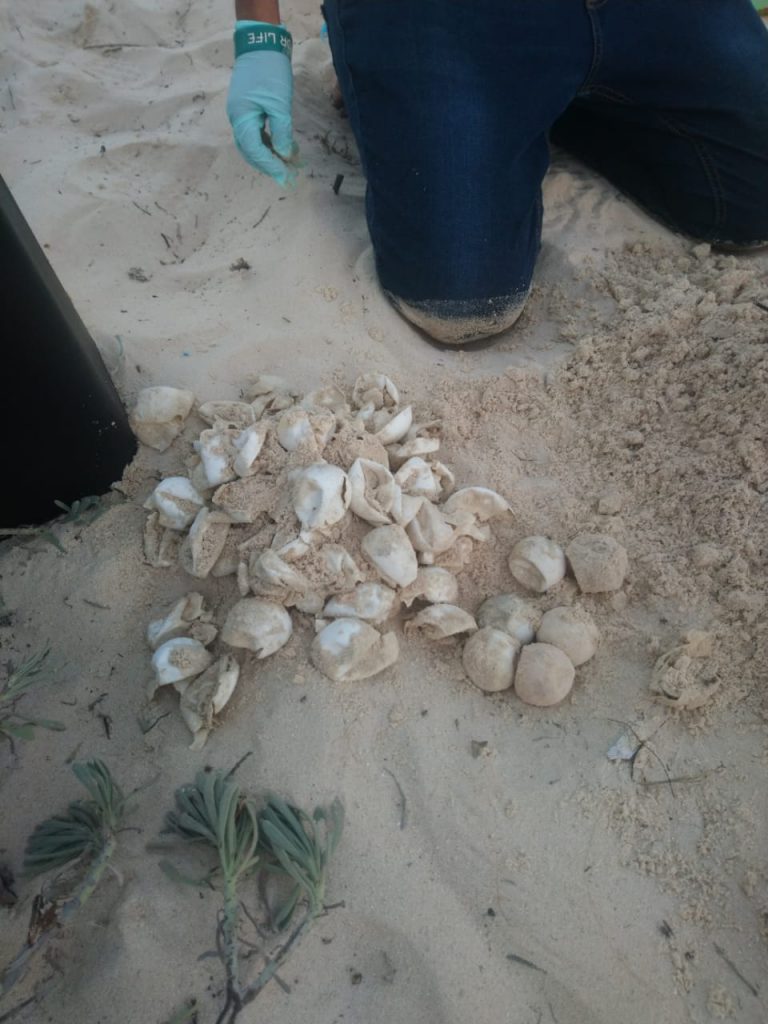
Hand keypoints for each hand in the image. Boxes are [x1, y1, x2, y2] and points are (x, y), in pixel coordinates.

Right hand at [227, 24, 295, 185]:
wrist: (261, 43)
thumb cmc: (270, 72)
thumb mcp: (279, 104)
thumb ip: (282, 132)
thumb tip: (284, 156)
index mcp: (242, 119)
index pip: (255, 151)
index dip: (271, 166)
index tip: (286, 177)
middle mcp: (238, 119)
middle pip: (252, 151)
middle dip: (270, 165)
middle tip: (289, 177)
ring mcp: (241, 113)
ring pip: (255, 143)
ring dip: (272, 155)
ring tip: (290, 165)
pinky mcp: (248, 108)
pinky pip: (257, 132)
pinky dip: (270, 142)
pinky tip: (283, 148)